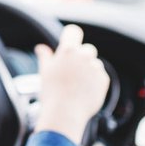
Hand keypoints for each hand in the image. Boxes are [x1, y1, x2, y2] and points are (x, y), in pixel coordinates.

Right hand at [34, 24, 109, 143]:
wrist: (65, 114)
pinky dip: (94, 81)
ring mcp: (95, 67)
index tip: (69, 44)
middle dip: (80, 57)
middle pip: (86, 48)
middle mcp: (83, 56)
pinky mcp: (104, 79)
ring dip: (88, 69)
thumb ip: (45, 56)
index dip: (71, 36)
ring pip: (94, 62)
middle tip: (71, 72)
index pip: (73, 31)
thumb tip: (41, 48)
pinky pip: (100, 75)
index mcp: (67, 51)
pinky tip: (84, 91)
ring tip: (77, 85)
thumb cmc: (52, 93)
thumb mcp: (44, 72)